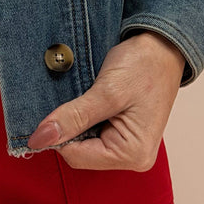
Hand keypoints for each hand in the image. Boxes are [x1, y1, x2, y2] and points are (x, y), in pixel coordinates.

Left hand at [27, 30, 185, 169]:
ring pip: (83, 141)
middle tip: (73, 95)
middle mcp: (132, 157)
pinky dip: (84, 115)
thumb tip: (41, 137)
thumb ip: (74, 116)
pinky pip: (92, 131)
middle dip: (69, 125)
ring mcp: (128, 146)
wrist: (162, 47)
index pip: (76, 156)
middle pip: (79, 151)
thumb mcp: (106, 91)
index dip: (57, 134)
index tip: (50, 108)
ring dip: (76, 119)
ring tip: (83, 94)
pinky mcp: (123, 133)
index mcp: (132, 154)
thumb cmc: (143, 66)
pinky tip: (88, 98)